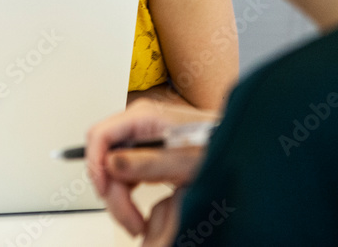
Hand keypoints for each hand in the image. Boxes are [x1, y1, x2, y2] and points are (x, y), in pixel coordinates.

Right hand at [86, 98, 217, 237]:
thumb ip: (148, 162)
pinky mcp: (147, 152)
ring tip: (137, 220)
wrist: (242, 146)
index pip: (99, 135)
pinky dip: (127, 194)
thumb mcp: (186, 159)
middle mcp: (138, 124)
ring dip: (119, 197)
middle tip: (131, 219)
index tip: (106, 191)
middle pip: (104, 157)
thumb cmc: (221, 146)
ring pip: (111, 169)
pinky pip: (124, 174)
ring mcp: (142, 138)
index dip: (95, 164)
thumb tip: (111, 164)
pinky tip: (140, 210)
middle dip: (112, 191)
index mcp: (143, 116)